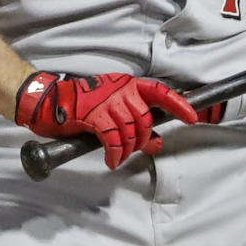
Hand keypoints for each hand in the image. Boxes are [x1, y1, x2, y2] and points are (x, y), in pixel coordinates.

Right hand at [15, 72, 197, 168]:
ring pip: (131, 131)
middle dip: (142, 139)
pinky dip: (115, 153)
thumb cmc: (83, 106)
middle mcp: (122, 90)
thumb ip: (136, 125)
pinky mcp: (94, 115)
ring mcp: (108, 101)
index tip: (193, 117)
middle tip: (131, 150)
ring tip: (119, 156)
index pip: (161, 91)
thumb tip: (157, 141)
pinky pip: (114, 139)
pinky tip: (111, 160)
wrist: (52, 101)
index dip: (179, 104)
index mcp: (129, 85)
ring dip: (128, 149)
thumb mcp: (113, 111)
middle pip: (145, 119)